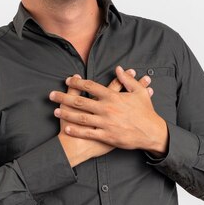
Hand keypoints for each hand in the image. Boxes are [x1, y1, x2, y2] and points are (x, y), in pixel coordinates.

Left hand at [50, 66, 168, 156]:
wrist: (152, 132)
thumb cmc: (146, 112)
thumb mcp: (140, 92)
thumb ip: (128, 79)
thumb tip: (119, 68)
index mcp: (113, 97)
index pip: (91, 86)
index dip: (77, 82)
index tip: (67, 80)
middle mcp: (107, 109)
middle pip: (80, 101)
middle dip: (64, 98)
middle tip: (52, 95)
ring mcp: (106, 123)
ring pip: (81, 117)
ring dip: (66, 114)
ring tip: (55, 111)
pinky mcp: (107, 136)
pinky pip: (88, 133)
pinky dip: (76, 130)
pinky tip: (66, 127)